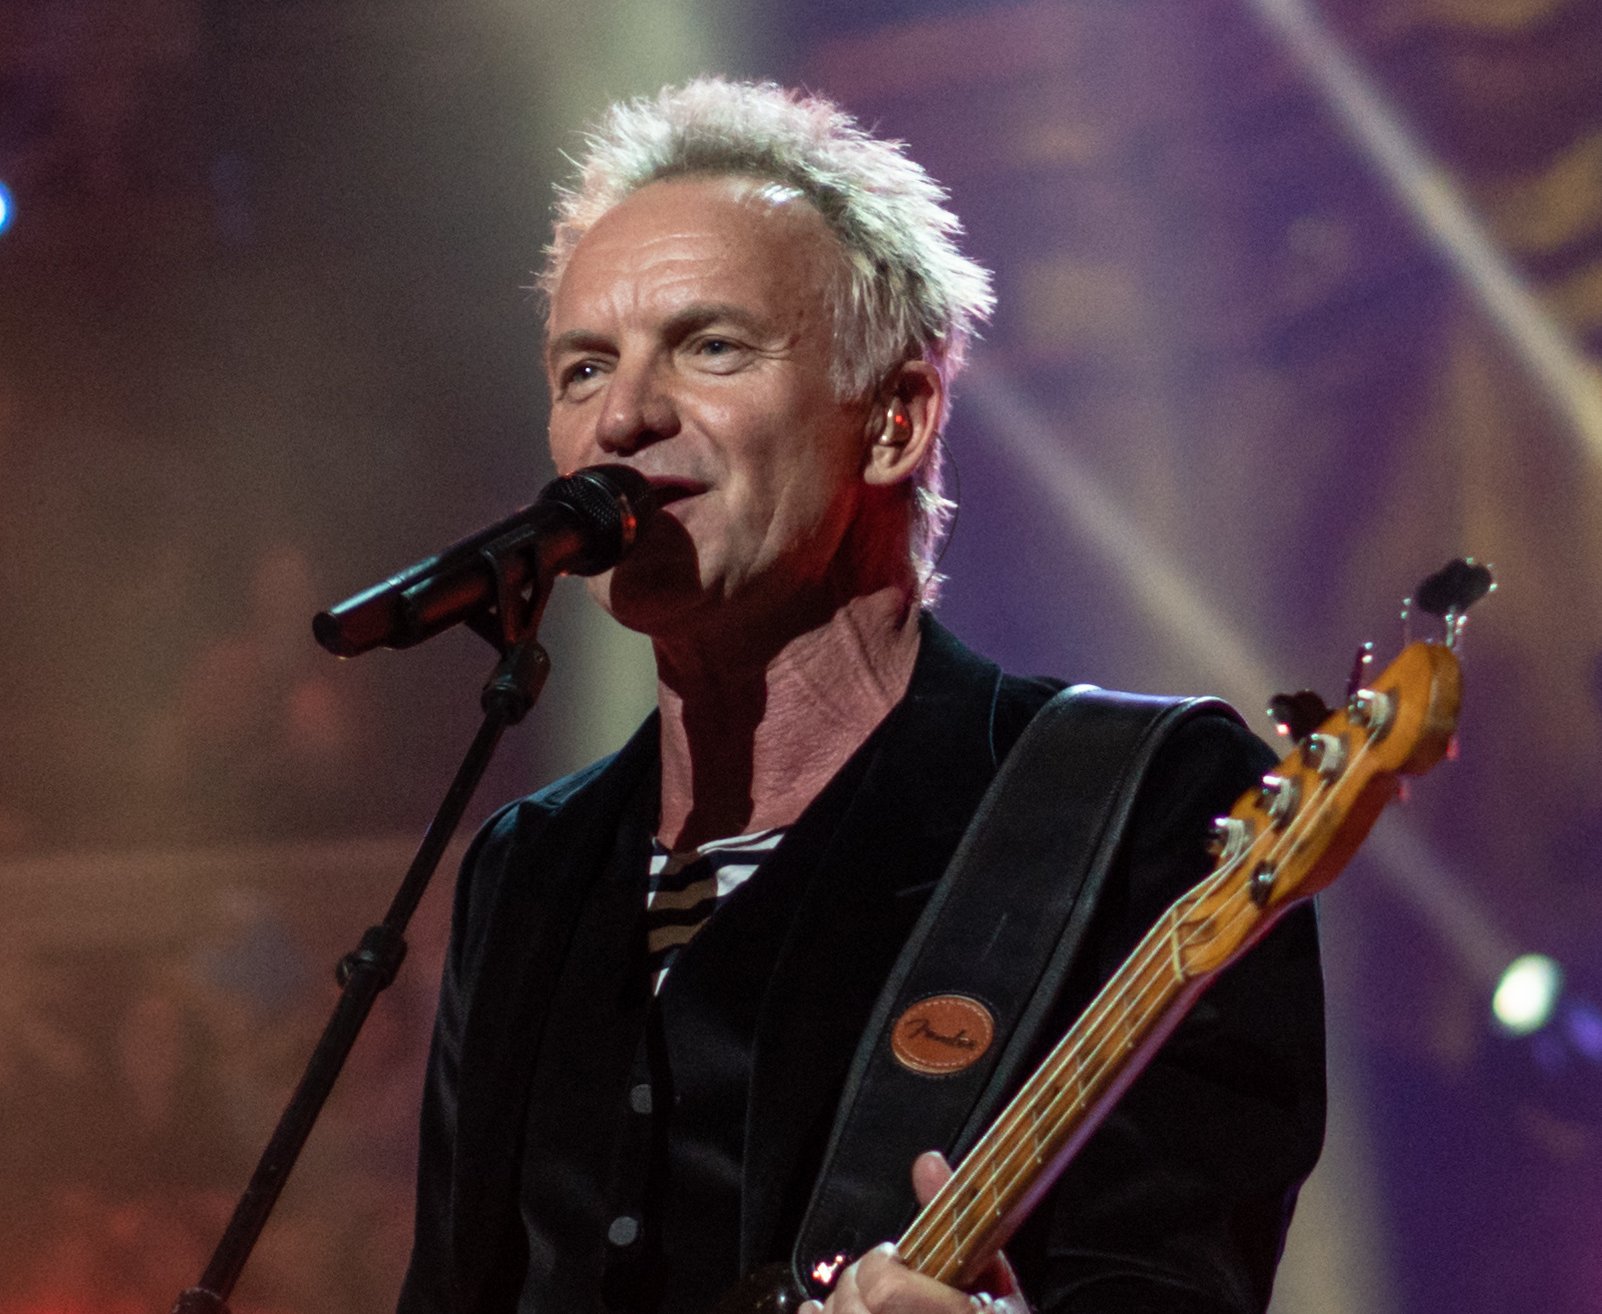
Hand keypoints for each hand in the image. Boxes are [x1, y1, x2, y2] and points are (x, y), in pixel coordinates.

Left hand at [799, 1151, 1028, 1313]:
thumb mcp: (995, 1284)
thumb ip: (960, 1222)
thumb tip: (928, 1162)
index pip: (885, 1286)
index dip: (883, 1265)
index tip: (897, 1261)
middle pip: (854, 1306)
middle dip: (858, 1286)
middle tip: (880, 1285)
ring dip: (841, 1309)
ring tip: (864, 1307)